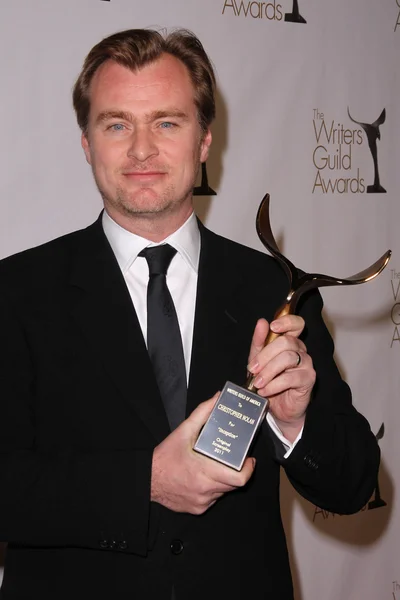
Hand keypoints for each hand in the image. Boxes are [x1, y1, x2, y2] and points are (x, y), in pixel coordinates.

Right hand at [151, 393, 255, 513]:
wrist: (147, 478)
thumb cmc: (165, 457)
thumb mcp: (183, 431)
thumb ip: (202, 413)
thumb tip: (217, 398)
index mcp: (205, 471)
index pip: (239, 479)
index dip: (248, 470)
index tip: (249, 460)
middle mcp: (206, 490)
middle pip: (233, 484)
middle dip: (236, 471)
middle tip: (233, 461)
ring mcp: (202, 502)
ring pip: (223, 492)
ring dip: (224, 480)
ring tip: (216, 467)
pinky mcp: (197, 509)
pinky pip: (212, 500)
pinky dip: (212, 489)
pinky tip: (203, 479)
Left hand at [247, 315, 315, 441]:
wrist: (277, 408)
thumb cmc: (269, 380)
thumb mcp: (258, 360)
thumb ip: (259, 342)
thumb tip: (261, 322)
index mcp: (289, 341)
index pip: (296, 324)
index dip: (287, 322)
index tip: (273, 327)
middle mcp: (300, 350)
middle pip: (286, 342)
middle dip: (265, 355)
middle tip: (252, 369)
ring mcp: (306, 364)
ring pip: (288, 358)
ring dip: (268, 371)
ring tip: (257, 383)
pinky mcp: (309, 379)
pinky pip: (291, 377)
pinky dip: (274, 384)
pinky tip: (265, 390)